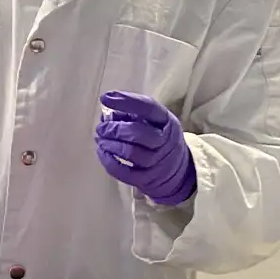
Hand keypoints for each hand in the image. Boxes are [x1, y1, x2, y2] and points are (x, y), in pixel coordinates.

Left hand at [94, 91, 196, 205]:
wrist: (179, 171)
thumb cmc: (159, 140)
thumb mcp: (154, 123)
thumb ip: (132, 115)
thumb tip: (106, 115)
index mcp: (167, 122)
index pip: (148, 108)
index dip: (126, 101)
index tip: (105, 98)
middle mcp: (165, 142)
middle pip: (137, 133)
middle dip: (114, 128)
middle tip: (101, 127)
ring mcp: (157, 163)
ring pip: (130, 152)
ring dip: (109, 144)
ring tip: (100, 139)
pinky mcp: (147, 180)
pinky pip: (124, 172)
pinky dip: (109, 161)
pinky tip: (102, 152)